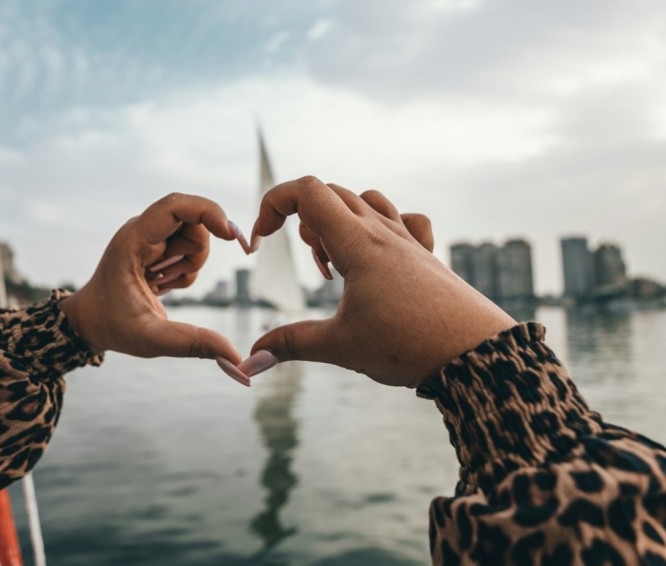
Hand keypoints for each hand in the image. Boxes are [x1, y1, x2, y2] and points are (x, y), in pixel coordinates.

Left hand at [60, 193, 251, 383]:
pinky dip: (185, 270)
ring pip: (194, 236)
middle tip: (171, 282)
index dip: (207, 212)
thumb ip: (192, 343)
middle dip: (196, 254)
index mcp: (133, 241)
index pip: (175, 206)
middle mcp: (141, 231)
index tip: (230, 236)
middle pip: (192, 222)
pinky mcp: (156, 247)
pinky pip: (189, 249)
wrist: (90, 323)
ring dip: (189, 265)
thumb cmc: (113, 327)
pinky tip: (161, 286)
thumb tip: (234, 356)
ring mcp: (149, 238)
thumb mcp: (151, 340)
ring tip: (161, 286)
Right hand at [239, 177, 515, 387]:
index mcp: (357, 243)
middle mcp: (383, 232)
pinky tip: (378, 258)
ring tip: (338, 263)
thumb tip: (250, 360)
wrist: (478, 354)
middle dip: (304, 221)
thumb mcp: (340, 347)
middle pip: (332, 193)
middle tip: (313, 268)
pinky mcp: (427, 257)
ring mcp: (408, 241)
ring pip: (366, 202)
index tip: (262, 240)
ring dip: (339, 221)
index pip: (308, 191)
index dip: (274, 204)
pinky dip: (380, 226)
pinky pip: (404, 220)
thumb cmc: (409, 345)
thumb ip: (291, 345)